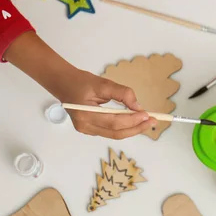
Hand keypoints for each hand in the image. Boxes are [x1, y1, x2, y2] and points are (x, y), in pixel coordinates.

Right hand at [4, 31, 154, 139]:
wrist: (63, 83)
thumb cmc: (81, 81)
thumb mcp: (103, 83)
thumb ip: (123, 94)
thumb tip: (138, 107)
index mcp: (85, 115)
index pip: (114, 122)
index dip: (133, 120)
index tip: (148, 115)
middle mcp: (85, 126)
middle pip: (116, 132)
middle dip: (136, 128)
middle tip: (152, 121)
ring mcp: (86, 130)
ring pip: (114, 134)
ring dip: (132, 129)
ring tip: (147, 122)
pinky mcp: (89, 129)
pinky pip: (110, 131)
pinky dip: (123, 128)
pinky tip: (134, 122)